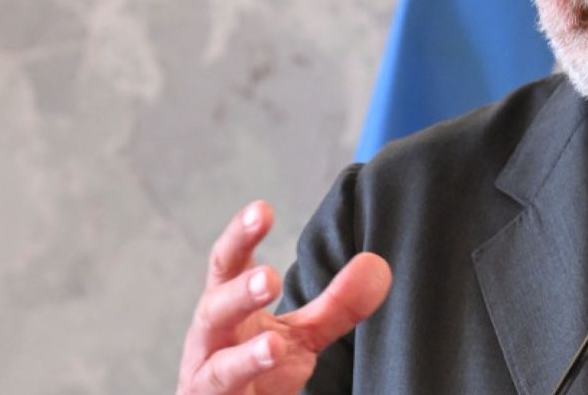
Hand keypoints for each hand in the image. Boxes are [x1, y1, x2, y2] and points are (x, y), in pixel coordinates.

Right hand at [177, 201, 391, 394]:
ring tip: (274, 345)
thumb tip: (378, 264)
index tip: (261, 210)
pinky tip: (271, 373)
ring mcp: (209, 379)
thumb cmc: (257, 371)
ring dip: (248, 356)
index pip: (228, 264)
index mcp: (228, 306)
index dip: (240, 236)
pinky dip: (247, 386)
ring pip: (219, 367)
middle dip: (240, 293)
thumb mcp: (302, 335)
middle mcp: (211, 339)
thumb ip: (337, 303)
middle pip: (216, 309)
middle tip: (269, 278)